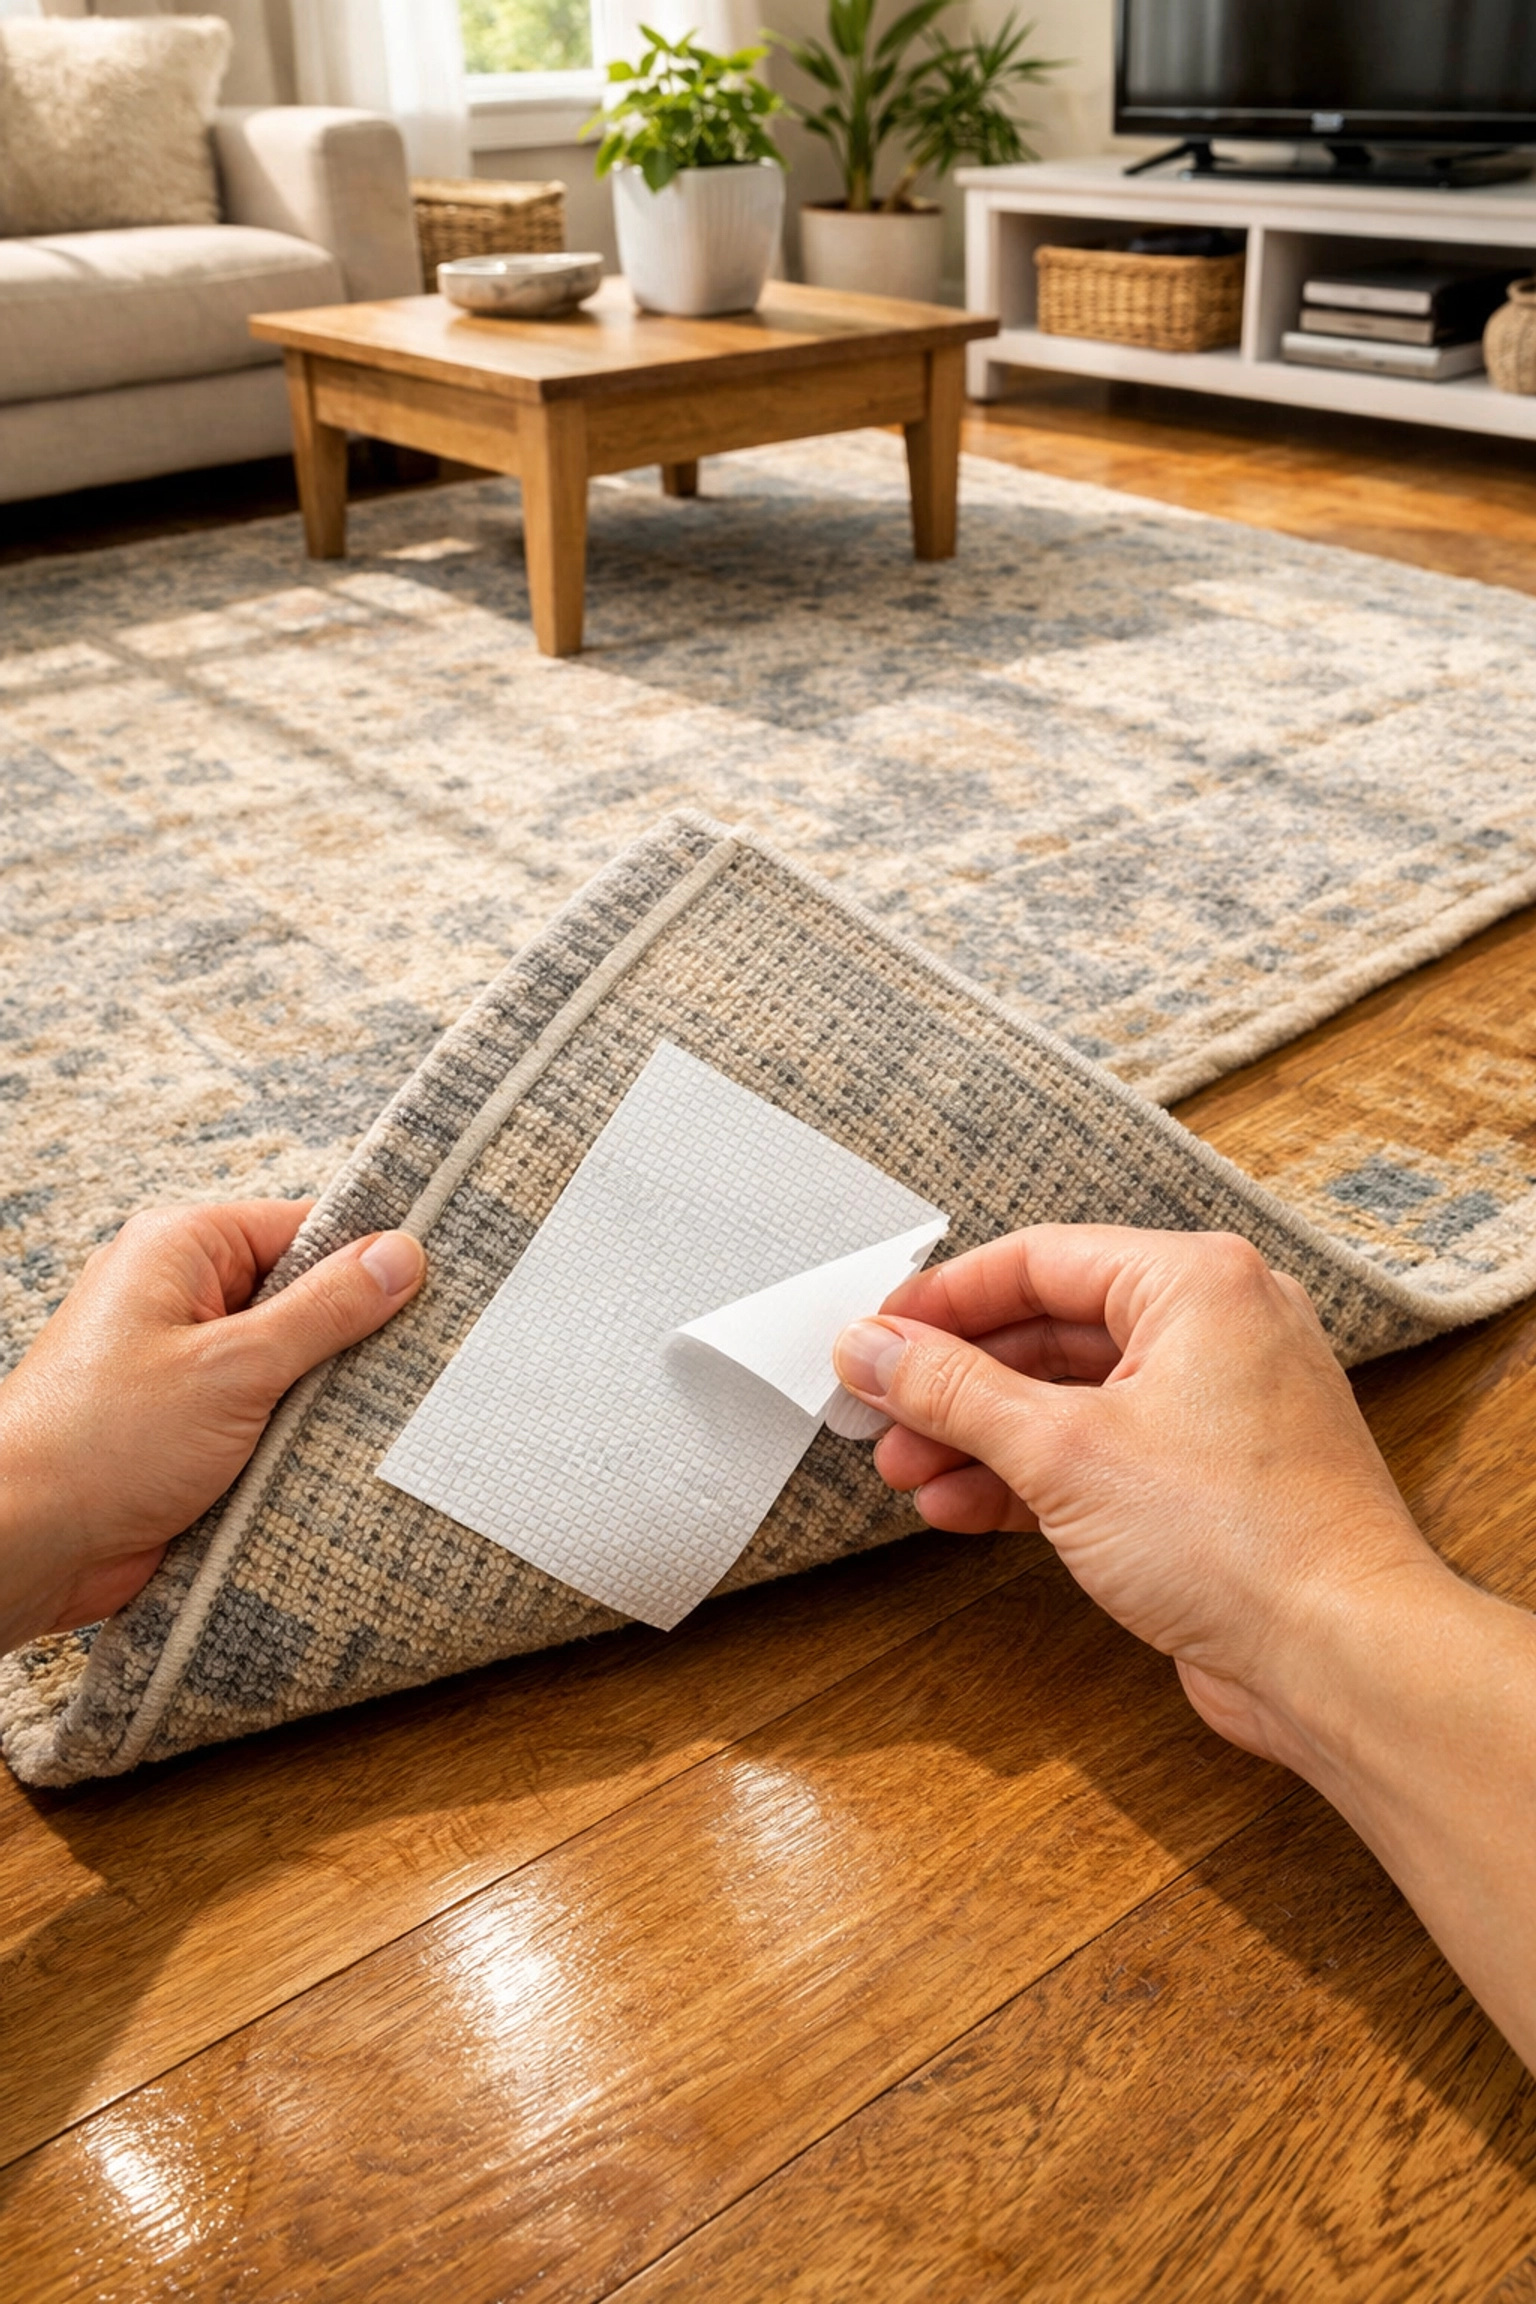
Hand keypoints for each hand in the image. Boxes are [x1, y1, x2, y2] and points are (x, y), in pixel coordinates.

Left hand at [0, 1202, 424, 1649]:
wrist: (26, 1546)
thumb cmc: (98, 1444)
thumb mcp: (232, 1367)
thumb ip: (323, 1310)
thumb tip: (398, 1255)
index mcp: (179, 1250)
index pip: (301, 1226)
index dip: (368, 1255)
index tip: (436, 1283)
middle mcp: (179, 1297)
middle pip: (302, 1294)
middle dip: (354, 1334)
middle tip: (424, 1358)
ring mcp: (186, 1365)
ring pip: (291, 1362)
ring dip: (328, 1394)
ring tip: (388, 1412)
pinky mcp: (191, 1427)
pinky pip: (269, 1414)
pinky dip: (303, 1435)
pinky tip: (345, 1453)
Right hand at [835, 1226, 1535, 2076]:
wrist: (1341, 1659)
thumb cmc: (1244, 1541)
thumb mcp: (1061, 1450)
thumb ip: (952, 1390)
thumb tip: (873, 1349)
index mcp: (1196, 1284)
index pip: (1038, 1260)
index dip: (943, 1300)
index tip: (875, 1336)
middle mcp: (1217, 1329)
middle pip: (1050, 1330)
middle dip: (955, 1381)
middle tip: (881, 1412)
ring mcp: (1220, 1407)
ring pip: (1071, 1398)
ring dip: (982, 1436)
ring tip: (908, 1472)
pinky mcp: (1214, 1480)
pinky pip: (1103, 1454)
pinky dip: (1031, 1477)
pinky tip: (963, 1508)